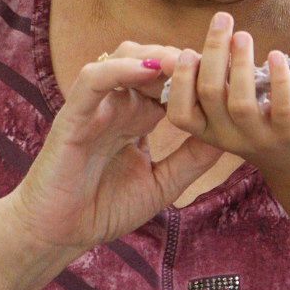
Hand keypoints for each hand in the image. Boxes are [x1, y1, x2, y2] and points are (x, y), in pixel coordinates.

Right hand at [4, 43, 221, 256]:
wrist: (57, 234)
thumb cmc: (104, 208)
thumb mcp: (162, 183)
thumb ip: (192, 158)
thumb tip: (232, 135)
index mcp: (139, 117)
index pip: (173, 80)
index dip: (201, 73)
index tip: (232, 75)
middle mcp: (119, 104)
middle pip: (154, 59)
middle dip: (185, 57)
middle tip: (215, 61)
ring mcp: (97, 106)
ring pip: (125, 57)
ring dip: (157, 55)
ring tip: (186, 61)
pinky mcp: (74, 115)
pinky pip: (95, 79)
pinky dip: (121, 68)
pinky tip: (150, 69)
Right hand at [164, 12, 289, 174]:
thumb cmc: (251, 123)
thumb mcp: (220, 110)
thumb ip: (198, 84)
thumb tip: (168, 57)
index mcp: (206, 131)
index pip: (180, 114)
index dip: (181, 81)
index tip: (188, 50)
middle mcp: (228, 138)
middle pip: (211, 93)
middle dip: (214, 52)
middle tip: (222, 19)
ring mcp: (258, 137)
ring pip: (241, 102)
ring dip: (241, 62)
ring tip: (243, 35)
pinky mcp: (289, 134)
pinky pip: (281, 106)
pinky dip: (278, 79)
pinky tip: (275, 55)